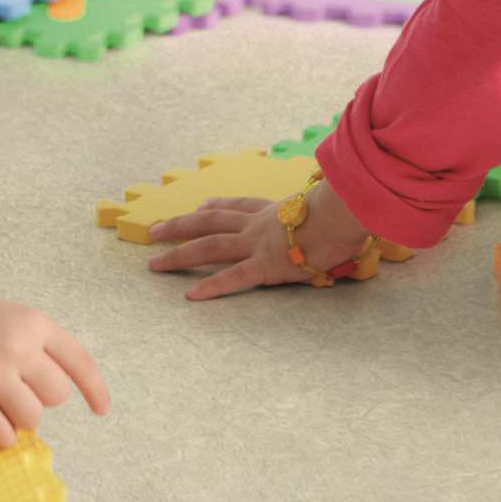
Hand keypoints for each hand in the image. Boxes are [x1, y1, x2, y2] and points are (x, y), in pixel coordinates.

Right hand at [0, 292, 108, 449]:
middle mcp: (16, 344)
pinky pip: (1, 434)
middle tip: (15, 389)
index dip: (94, 389)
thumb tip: (79, 391)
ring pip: (31, 418)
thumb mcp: (14, 318)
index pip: (78, 360)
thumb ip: (45, 346)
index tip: (102, 410)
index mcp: (33, 322)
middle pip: (56, 396)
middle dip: (39, 398)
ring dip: (18, 418)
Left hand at [146, 180, 372, 299]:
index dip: (214, 206)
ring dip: (179, 255)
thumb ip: (319, 212)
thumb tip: (334, 216)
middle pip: (209, 222)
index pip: (237, 206)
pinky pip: (234, 278)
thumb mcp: (325, 206)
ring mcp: (259, 244)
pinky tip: (191, 295)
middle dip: (179, 226)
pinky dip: (211, 286)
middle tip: (154, 232)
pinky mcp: (267, 266)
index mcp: (274, 210)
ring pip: (210, 247)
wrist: (346, 213)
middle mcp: (258, 225)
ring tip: (155, 265)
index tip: (199, 206)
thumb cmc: (343, 211)